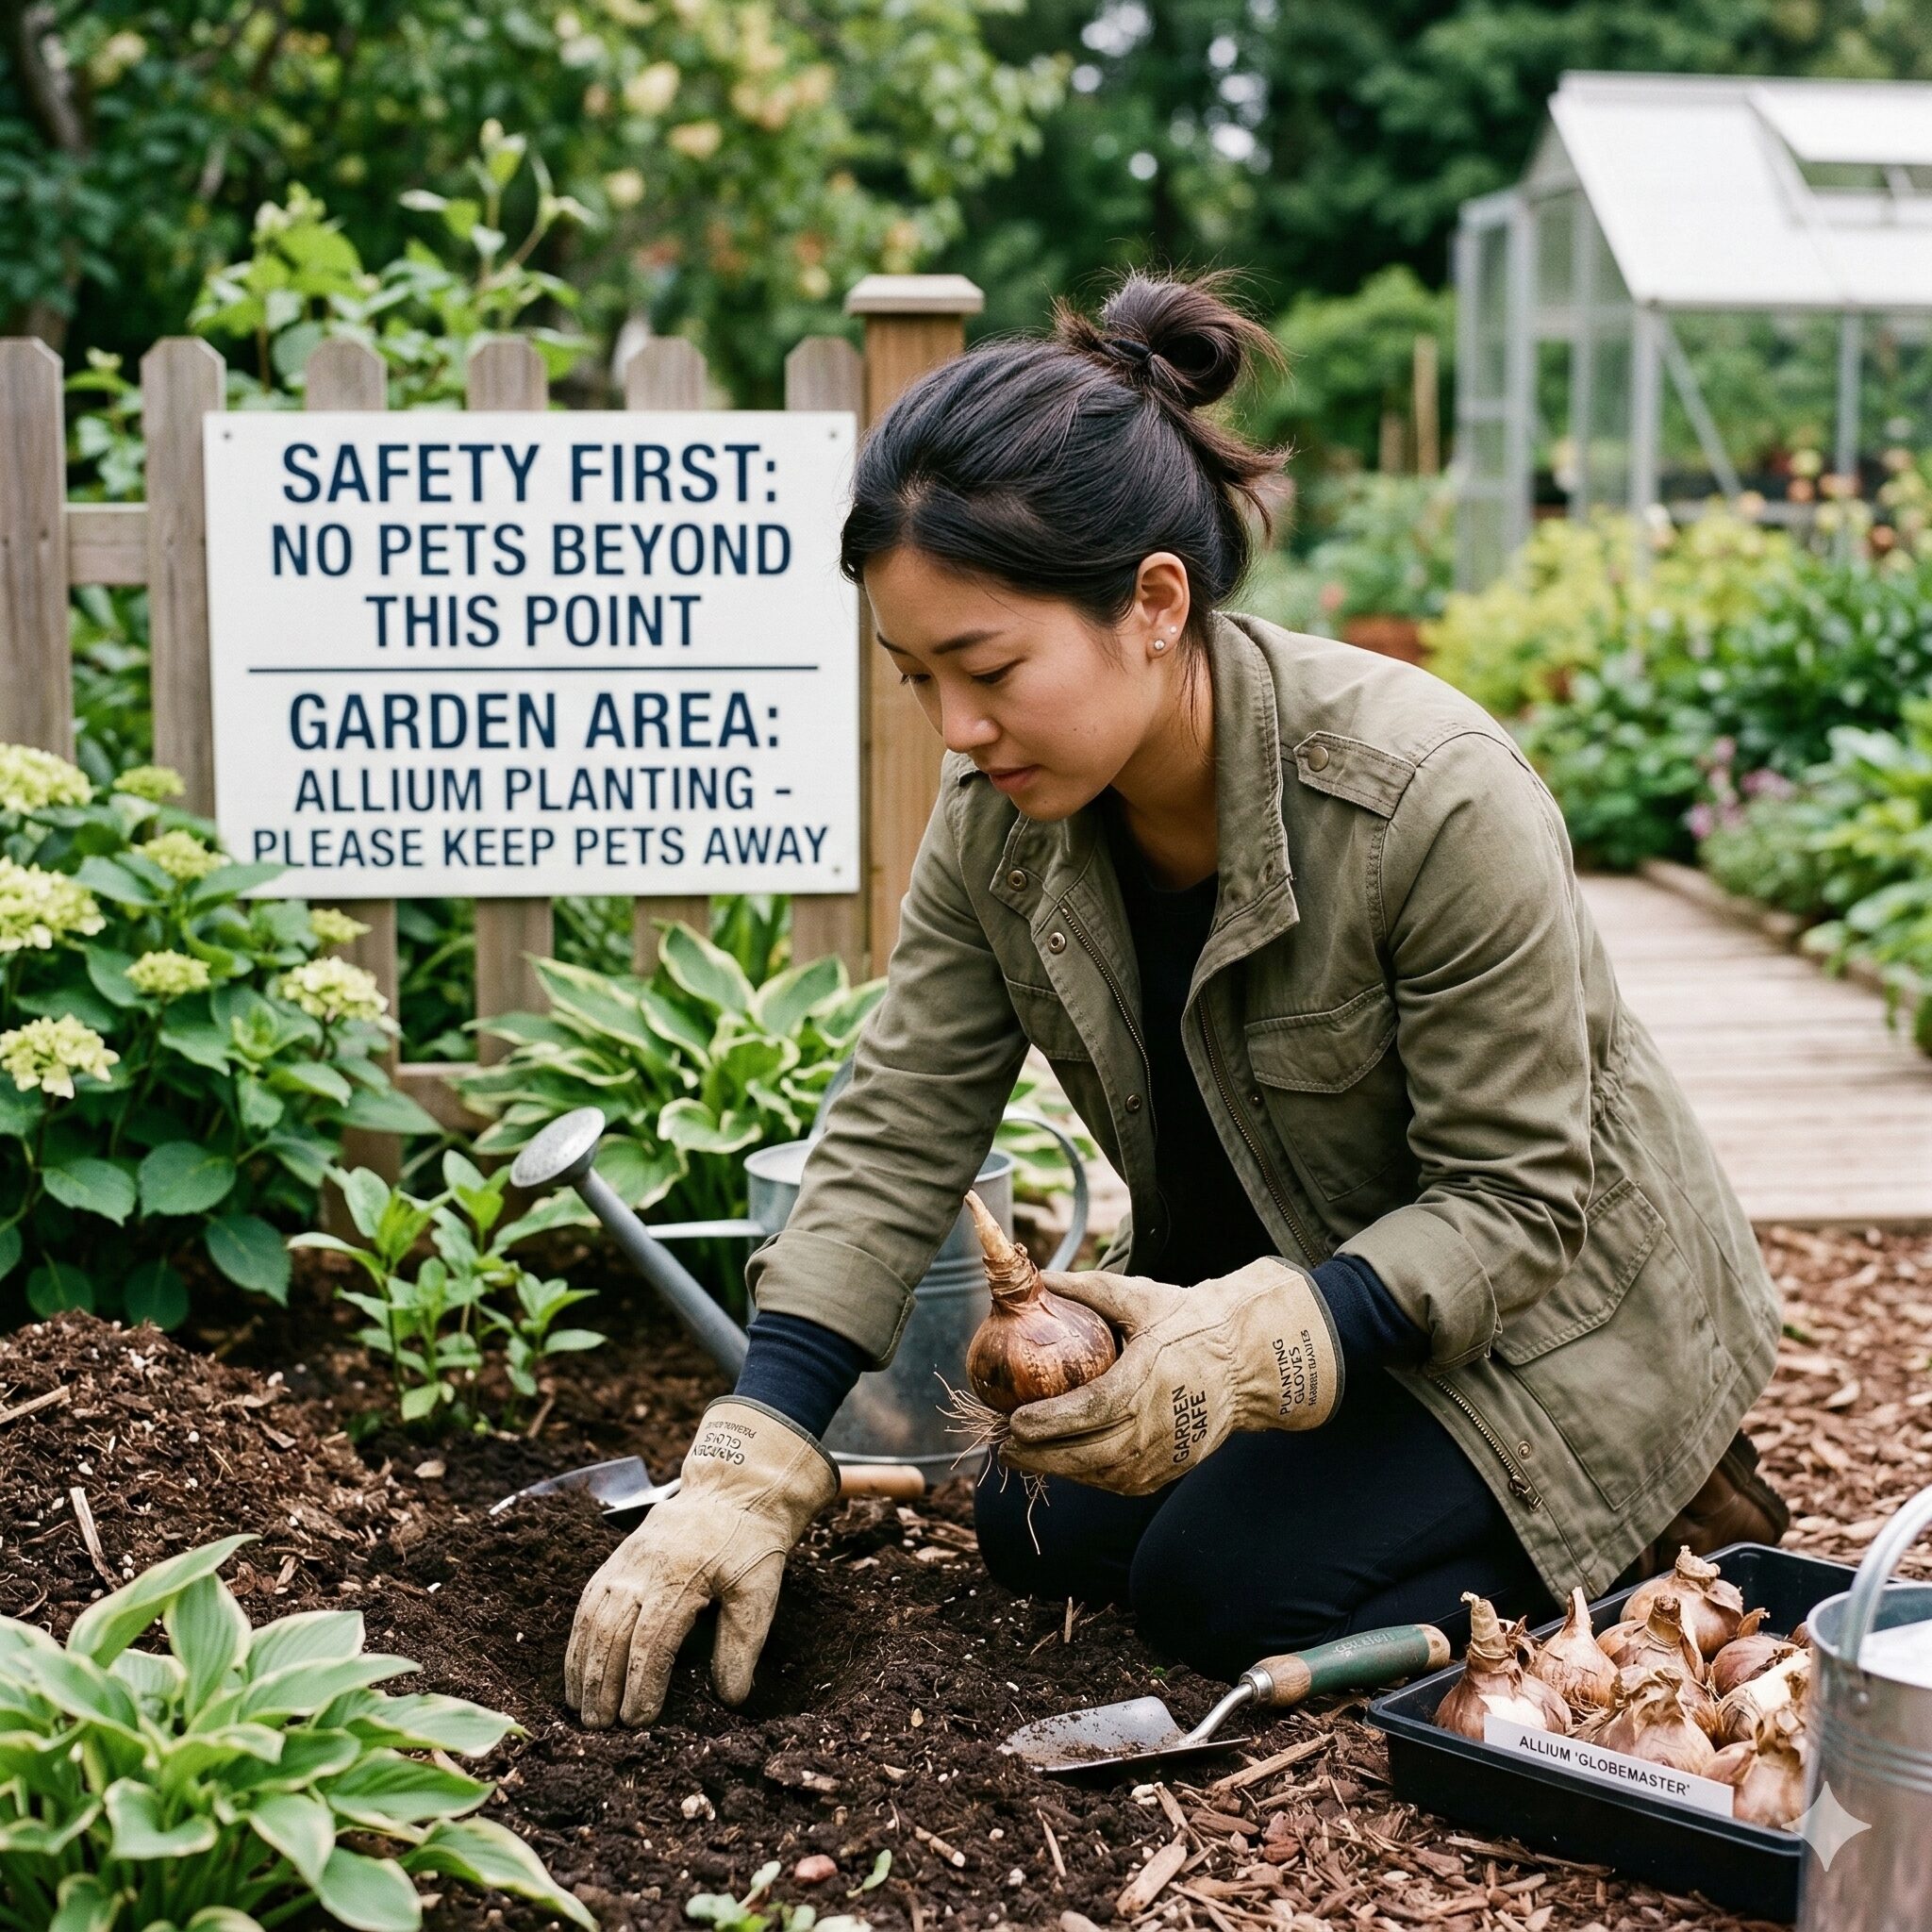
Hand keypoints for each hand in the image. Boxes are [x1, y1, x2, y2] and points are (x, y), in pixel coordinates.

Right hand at [564, 1397, 838, 1727]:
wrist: (732, 1489)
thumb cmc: (748, 1544)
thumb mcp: (759, 1591)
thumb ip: (741, 1644)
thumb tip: (729, 1698)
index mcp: (680, 1575)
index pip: (652, 1640)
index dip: (641, 1683)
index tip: (638, 1721)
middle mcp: (642, 1568)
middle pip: (612, 1633)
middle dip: (603, 1684)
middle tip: (600, 1729)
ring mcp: (623, 1562)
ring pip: (591, 1620)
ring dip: (582, 1667)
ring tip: (581, 1710)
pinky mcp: (614, 1561)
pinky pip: (586, 1604)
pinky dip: (577, 1641)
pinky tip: (576, 1671)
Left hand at [1000, 1257, 1342, 1495]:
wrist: (1246, 1362)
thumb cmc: (1189, 1323)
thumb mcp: (1140, 1297)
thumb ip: (1088, 1289)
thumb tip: (1042, 1277)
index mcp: (1147, 1380)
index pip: (1090, 1411)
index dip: (1050, 1422)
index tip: (1014, 1421)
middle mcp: (1157, 1425)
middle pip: (1088, 1454)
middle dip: (1040, 1455)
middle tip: (1003, 1445)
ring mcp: (1166, 1454)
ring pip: (1102, 1474)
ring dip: (1059, 1469)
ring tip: (1022, 1455)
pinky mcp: (1170, 1470)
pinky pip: (1120, 1482)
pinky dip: (1087, 1475)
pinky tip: (1061, 1461)